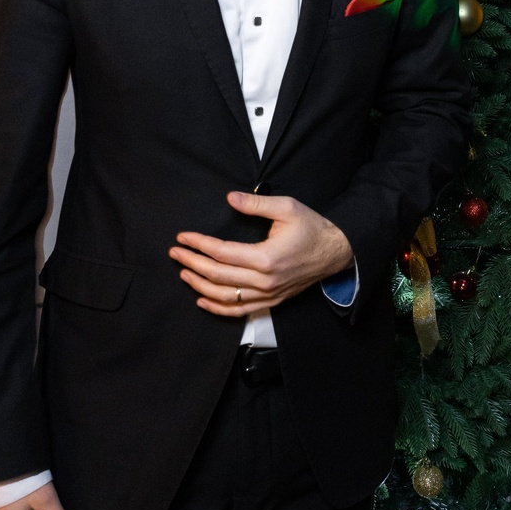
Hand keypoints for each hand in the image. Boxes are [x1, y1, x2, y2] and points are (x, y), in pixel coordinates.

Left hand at [168, 192, 353, 316]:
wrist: (335, 252)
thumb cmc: (311, 228)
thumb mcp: (287, 207)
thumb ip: (256, 203)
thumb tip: (230, 198)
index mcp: (267, 257)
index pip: (222, 253)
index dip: (199, 244)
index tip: (183, 237)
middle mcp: (265, 280)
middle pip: (218, 276)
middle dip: (192, 263)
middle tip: (175, 253)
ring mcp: (268, 295)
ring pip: (224, 297)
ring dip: (199, 285)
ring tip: (183, 272)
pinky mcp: (271, 301)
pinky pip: (239, 311)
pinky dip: (217, 308)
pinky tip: (201, 299)